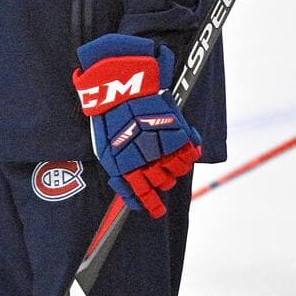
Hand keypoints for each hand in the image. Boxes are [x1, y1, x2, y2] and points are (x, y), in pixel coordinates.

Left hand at [72, 34, 202, 217]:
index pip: (140, 194)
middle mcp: (145, 161)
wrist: (120, 85)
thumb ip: (117, 169)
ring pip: (177, 171)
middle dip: (162, 180)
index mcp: (124, 167)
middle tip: (160, 170)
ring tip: (170, 156)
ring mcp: (162, 148)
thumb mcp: (104, 146)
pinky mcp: (177, 134)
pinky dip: (190, 153)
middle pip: (162, 183)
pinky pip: (190, 154)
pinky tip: (187, 147)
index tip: (156, 211)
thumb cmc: (109, 114)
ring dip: (175, 168)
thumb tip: (123, 187)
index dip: (150, 204)